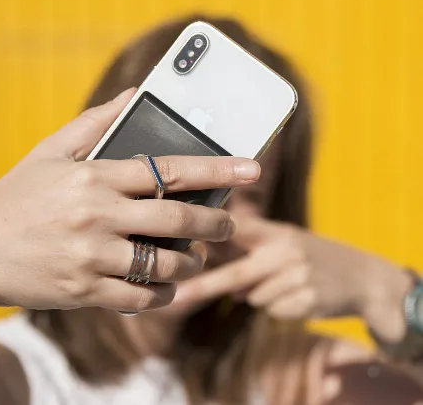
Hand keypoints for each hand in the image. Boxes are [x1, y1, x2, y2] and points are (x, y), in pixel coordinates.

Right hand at [0, 89, 260, 313]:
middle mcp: (96, 216)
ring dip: (192, 261)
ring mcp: (91, 257)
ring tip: (198, 255)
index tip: (251, 169)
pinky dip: (163, 292)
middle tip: (231, 223)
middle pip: (176, 218)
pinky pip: (140, 297)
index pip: (169, 169)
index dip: (216, 169)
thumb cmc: (16, 195)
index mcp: (94, 176)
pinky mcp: (84, 292)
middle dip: (215, 222)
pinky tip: (167, 284)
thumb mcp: (49, 150)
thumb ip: (95, 120)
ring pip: (164, 263)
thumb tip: (135, 91)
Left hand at [174, 215, 410, 338]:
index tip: (179, 239)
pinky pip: (272, 309)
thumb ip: (254, 253)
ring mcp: (295, 279)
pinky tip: (297, 295)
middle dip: (203, 287)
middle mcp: (283, 252)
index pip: (236, 230)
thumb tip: (228, 284)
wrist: (363, 277)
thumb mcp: (286, 242)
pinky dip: (277, 306)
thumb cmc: (313, 256)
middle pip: (234, 274)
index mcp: (276, 232)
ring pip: (253, 296)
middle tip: (176, 299)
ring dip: (258, 294)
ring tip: (285, 282)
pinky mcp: (304, 302)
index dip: (208, 233)